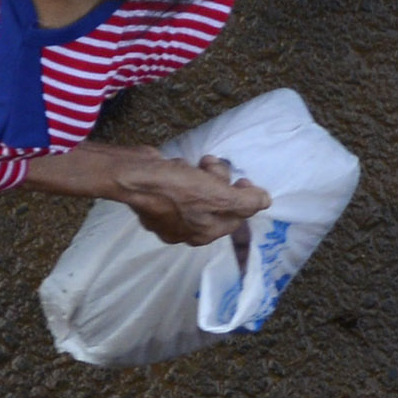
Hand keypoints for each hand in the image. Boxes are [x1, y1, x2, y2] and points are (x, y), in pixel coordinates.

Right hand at [118, 152, 270, 246]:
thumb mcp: (221, 198)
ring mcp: (168, 212)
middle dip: (221, 181)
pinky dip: (184, 171)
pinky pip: (181, 182)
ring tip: (199, 162)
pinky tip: (177, 164)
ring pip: (200, 190)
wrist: (133, 175)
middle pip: (218, 202)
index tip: (242, 180)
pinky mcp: (157, 194)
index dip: (244, 197)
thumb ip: (247, 202)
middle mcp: (185, 228)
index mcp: (203, 235)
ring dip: (205, 172)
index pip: (236, 217)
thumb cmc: (178, 189)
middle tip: (214, 167)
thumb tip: (264, 201)